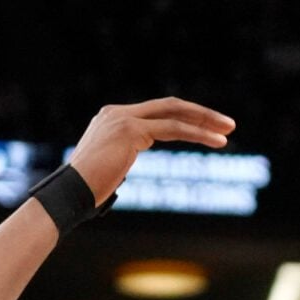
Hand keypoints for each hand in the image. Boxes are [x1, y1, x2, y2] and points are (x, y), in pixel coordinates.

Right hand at [62, 98, 234, 206]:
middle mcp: (117, 113)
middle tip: (226, 123)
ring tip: (228, 130)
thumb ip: (123, 157)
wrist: (70, 194)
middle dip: (200, 114)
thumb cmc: (86, 191)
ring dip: (205, 121)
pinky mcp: (131, 130)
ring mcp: (124, 119)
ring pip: (175, 113)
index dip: (183, 118)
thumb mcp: (108, 168)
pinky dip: (197, 134)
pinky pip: (173, 129)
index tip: (205, 129)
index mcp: (111, 118)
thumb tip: (127, 167)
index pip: (155, 113)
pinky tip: (217, 141)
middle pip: (168, 106)